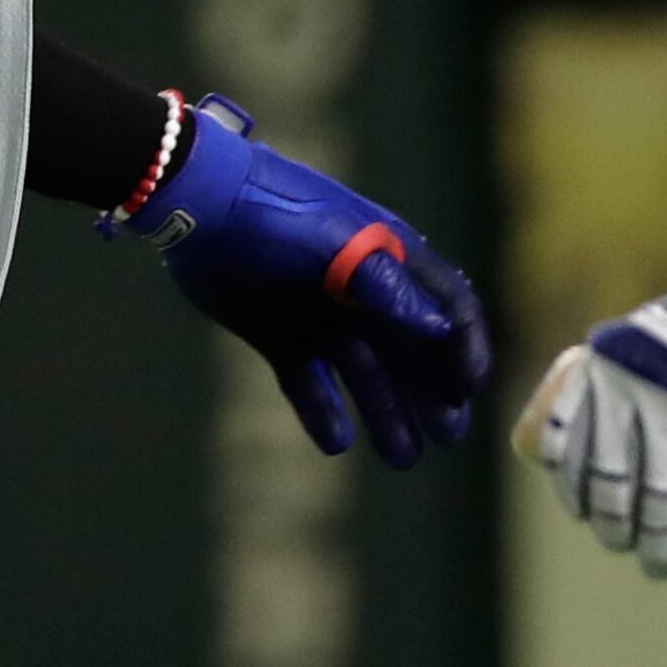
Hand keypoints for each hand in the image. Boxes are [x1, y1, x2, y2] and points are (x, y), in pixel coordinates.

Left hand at [120, 95, 491, 465]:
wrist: (199, 207)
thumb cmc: (277, 215)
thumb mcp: (336, 244)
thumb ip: (385, 284)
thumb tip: (439, 327)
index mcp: (387, 259)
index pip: (447, 306)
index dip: (464, 346)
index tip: (467, 390)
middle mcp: (361, 291)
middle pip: (411, 351)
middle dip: (432, 394)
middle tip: (447, 438)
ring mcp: (320, 316)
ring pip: (365, 374)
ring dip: (387, 412)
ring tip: (403, 459)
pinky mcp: (279, 336)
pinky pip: (310, 384)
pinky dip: (324, 412)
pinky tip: (336, 442)